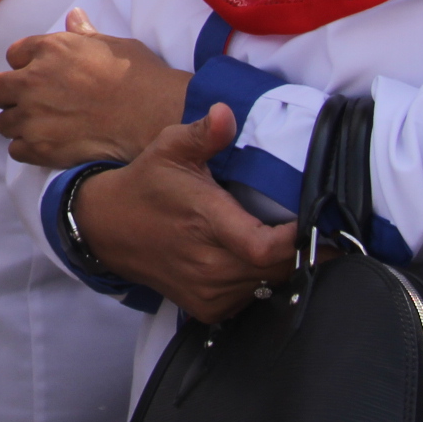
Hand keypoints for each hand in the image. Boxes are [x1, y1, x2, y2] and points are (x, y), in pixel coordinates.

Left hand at [0, 8, 191, 168]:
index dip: (26, 65)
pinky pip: (16, 150)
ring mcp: (33, 115)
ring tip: (44, 126)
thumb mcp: (112, 44)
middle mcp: (32, 80)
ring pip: (3, 122)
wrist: (154, 114)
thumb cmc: (138, 76)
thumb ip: (84, 34)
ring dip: (19, 124)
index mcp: (48, 49)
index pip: (13, 54)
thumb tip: (74, 16)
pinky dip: (29, 149)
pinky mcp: (41, 147)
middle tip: (30, 102)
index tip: (41, 74)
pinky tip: (49, 145)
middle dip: (6, 94)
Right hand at [76, 105, 295, 322]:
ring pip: (270, 286)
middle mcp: (207, 263)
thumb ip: (203, 133)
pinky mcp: (206, 309)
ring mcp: (207, 291)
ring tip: (283, 242)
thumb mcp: (170, 148)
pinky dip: (262, 282)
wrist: (108, 228)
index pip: (264, 248)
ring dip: (283, 267)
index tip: (314, 223)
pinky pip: (253, 300)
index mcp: (205, 221)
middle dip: (300, 251)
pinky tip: (253, 260)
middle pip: (278, 269)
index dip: (297, 242)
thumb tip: (225, 112)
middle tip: (312, 229)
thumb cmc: (148, 184)